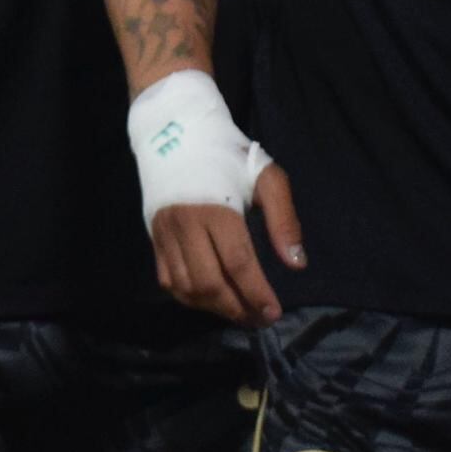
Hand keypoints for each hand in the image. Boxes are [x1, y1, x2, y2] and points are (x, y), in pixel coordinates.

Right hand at [151, 164, 303, 326]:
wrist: (176, 132)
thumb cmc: (227, 155)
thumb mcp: (266, 176)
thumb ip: (283, 219)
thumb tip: (296, 264)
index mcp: (217, 210)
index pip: (238, 264)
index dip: (256, 293)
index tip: (273, 312)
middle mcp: (186, 226)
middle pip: (209, 283)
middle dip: (237, 308)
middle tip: (259, 319)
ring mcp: (165, 234)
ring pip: (186, 288)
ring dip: (214, 307)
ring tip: (239, 312)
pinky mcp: (154, 238)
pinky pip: (168, 281)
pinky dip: (189, 297)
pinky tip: (210, 299)